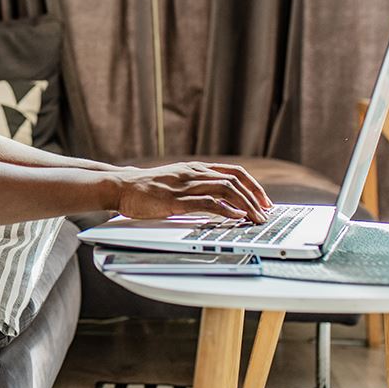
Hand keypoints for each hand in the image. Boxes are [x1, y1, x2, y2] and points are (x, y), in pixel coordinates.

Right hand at [114, 161, 272, 222]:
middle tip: (266, 212)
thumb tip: (219, 202)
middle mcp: (194, 173)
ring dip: (246, 205)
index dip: (253, 185)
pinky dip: (227, 211)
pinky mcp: (177, 200)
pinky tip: (236, 218)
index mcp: (196, 168)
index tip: (263, 200)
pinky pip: (208, 203)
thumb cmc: (147, 188)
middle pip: (235, 180)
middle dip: (256, 197)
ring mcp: (186, 186)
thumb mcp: (177, 182)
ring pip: (226, 190)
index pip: (234, 172)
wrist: (122, 186)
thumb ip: (196, 187)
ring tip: (256, 219)